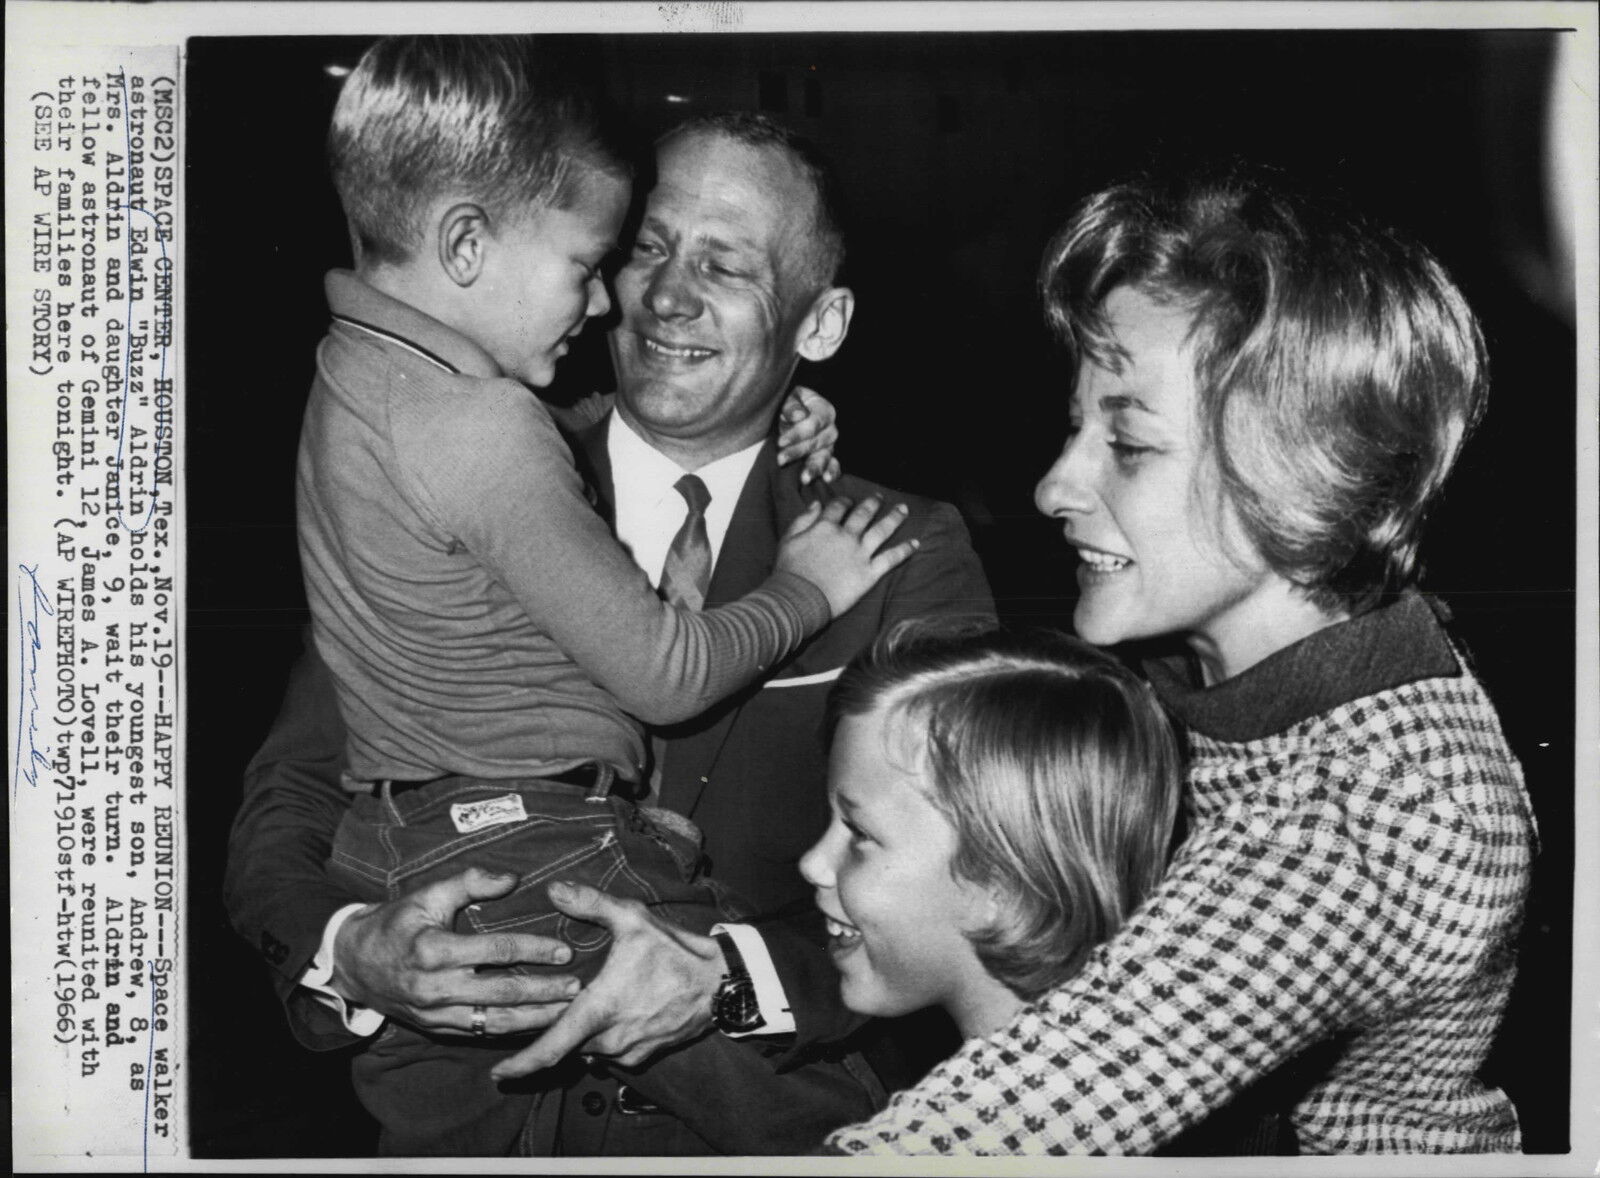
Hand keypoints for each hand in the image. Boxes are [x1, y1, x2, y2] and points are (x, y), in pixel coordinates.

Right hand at [330, 867, 580, 1036]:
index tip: (564, 950)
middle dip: (543, 991)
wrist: (354, 963)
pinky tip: (537, 1026)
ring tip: (567, 1012)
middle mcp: (437, 987)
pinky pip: (481, 1032)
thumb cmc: (396, 923)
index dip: (533, 950)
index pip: (496, 950)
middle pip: (502, 992)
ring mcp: (437, 1013)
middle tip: (577, 987)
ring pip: (495, 1021)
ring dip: (534, 1019)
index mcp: (435, 950)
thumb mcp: (427, 894)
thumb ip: (469, 882)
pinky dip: (511, 1031)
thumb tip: (512, 878)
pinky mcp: (438, 1028)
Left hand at [488, 881, 723, 1079]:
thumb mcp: (634, 919)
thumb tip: (554, 889)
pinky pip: (611, 1051)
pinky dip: (601, 1038)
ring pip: (588, 1049)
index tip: (497, 1073)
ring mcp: (629, 1050)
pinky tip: (605, 1015)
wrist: (722, 982)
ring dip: (577, 1035)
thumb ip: (591, 904)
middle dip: (548, 1034)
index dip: (520, 1065)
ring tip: (571, 1010)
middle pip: (565, 1046)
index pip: (550, 1048)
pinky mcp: (646, 1054)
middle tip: (528, 1016)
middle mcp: (610, 1039)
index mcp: (599, 1010)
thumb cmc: (677, 952)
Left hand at [775, 385, 840, 485]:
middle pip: (816, 443)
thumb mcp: (789, 398)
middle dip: (798, 452)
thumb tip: (799, 416)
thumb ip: (792, 405)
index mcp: (825, 411)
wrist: (793, 416)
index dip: (797, 434)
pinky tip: (826, 479)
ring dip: (814, 468)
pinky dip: (832, 473)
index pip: (813, 424)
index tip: (781, 442)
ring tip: (804, 479)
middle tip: (781, 460)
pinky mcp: (827, 458)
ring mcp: (830, 446)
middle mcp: (830, 429)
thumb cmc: (791, 405)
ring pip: (824, 457)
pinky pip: (834, 466)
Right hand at [775, 495, 917, 617]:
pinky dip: (904, 550)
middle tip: (880, 497)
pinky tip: (915, 543)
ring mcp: (860, 554)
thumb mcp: (788, 540)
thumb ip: (803, 520)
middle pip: (864, 514)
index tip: (848, 502)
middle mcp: (846, 536)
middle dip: (873, 503)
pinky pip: (891, 558)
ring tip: (904, 509)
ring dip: (894, 518)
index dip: (844, 502)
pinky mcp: (869, 573)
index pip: (838, 507)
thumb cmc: (789, 571)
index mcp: (825, 526)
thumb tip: (816, 504)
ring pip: (882, 530)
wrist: (798, 598)